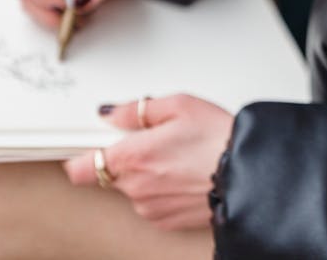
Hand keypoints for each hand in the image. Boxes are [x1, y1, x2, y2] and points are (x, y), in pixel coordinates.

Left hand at [64, 94, 234, 230]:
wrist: (247, 175)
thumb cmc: (217, 138)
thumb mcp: (178, 105)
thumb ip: (137, 109)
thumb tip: (111, 113)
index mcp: (133, 157)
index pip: (82, 167)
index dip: (80, 155)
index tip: (84, 144)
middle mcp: (136, 188)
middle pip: (110, 174)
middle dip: (125, 157)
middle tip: (152, 139)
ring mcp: (150, 208)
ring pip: (133, 188)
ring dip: (145, 174)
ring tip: (176, 155)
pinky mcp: (166, 221)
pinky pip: (151, 202)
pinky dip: (160, 189)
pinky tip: (182, 173)